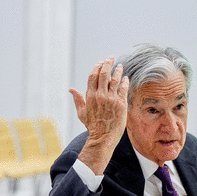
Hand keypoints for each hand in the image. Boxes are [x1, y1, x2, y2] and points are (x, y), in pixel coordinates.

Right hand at [70, 57, 128, 174]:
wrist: (103, 137)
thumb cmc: (92, 126)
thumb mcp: (81, 113)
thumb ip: (77, 99)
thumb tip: (71, 89)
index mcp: (90, 96)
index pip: (93, 76)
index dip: (97, 67)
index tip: (101, 62)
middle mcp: (100, 95)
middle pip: (104, 74)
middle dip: (107, 63)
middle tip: (111, 58)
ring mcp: (111, 99)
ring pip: (115, 79)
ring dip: (118, 70)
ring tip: (120, 66)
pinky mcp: (121, 103)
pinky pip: (123, 88)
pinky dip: (124, 81)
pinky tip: (125, 78)